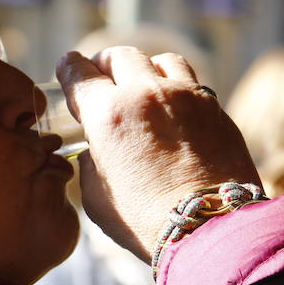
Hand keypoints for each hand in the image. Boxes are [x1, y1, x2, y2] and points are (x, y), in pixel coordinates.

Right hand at [57, 47, 260, 260]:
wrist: (212, 228)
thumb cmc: (148, 221)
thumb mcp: (97, 199)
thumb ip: (91, 164)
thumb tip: (96, 151)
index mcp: (108, 115)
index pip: (79, 73)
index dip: (68, 69)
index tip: (68, 68)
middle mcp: (146, 95)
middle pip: (120, 56)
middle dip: (105, 64)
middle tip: (103, 78)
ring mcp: (186, 96)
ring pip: (160, 61)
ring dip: (145, 70)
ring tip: (143, 88)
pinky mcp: (215, 108)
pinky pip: (192, 82)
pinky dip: (176, 89)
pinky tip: (174, 110)